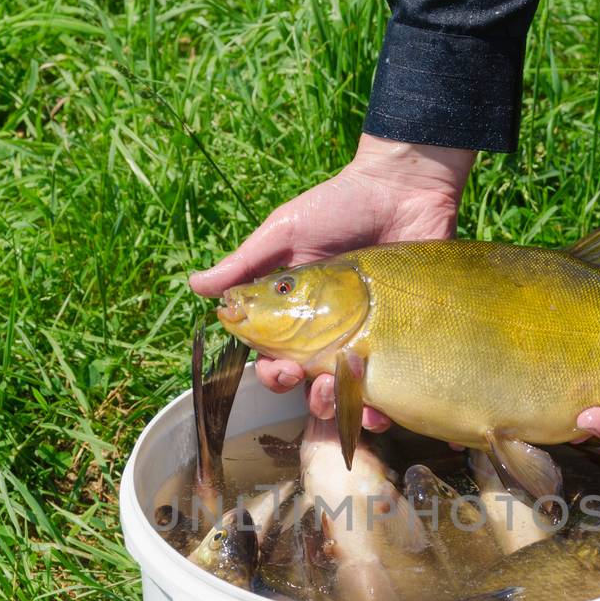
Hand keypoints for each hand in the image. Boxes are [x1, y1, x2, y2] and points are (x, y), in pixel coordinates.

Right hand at [190, 134, 475, 429]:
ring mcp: (369, 339)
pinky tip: (379, 412)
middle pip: (308, 384)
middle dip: (303, 394)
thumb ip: (245, 263)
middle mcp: (330, 332)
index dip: (271, 371)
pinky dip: (382, 411)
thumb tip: (195, 287)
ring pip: (347, 395)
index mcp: (298, 311)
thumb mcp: (287, 231)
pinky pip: (392, 389)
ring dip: (337, 406)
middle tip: (309, 381)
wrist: (403, 188)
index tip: (280, 367)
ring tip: (339, 393)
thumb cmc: (341, 205)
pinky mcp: (403, 342)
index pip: (275, 357)